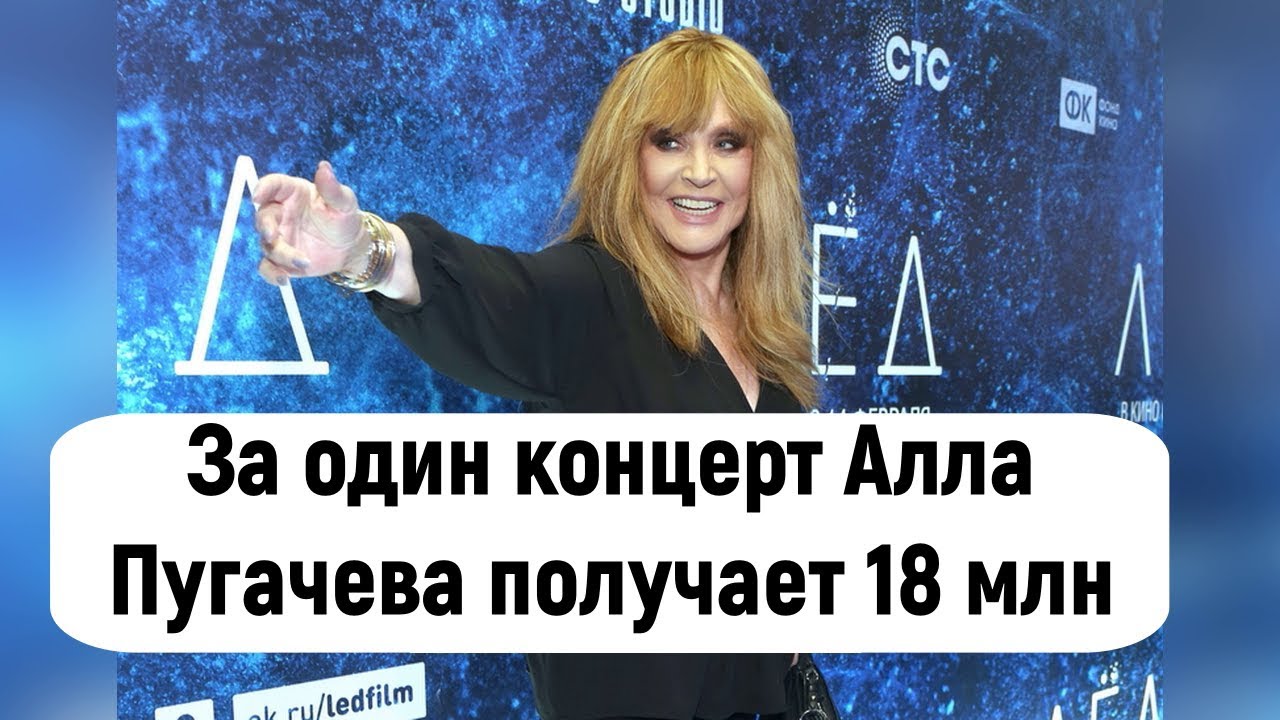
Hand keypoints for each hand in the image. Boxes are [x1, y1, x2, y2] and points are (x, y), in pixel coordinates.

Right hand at [253, 160, 366, 284]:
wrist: (350, 248)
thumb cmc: (346, 219)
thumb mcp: (345, 202)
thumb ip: (332, 188)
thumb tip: (324, 167)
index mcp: (293, 193)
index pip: (273, 185)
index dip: (263, 188)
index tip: (258, 195)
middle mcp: (281, 213)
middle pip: (262, 217)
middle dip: (264, 226)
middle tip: (272, 235)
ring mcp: (279, 237)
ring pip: (267, 245)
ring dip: (281, 254)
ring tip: (304, 261)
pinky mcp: (281, 259)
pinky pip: (267, 267)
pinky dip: (271, 274)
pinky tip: (284, 279)